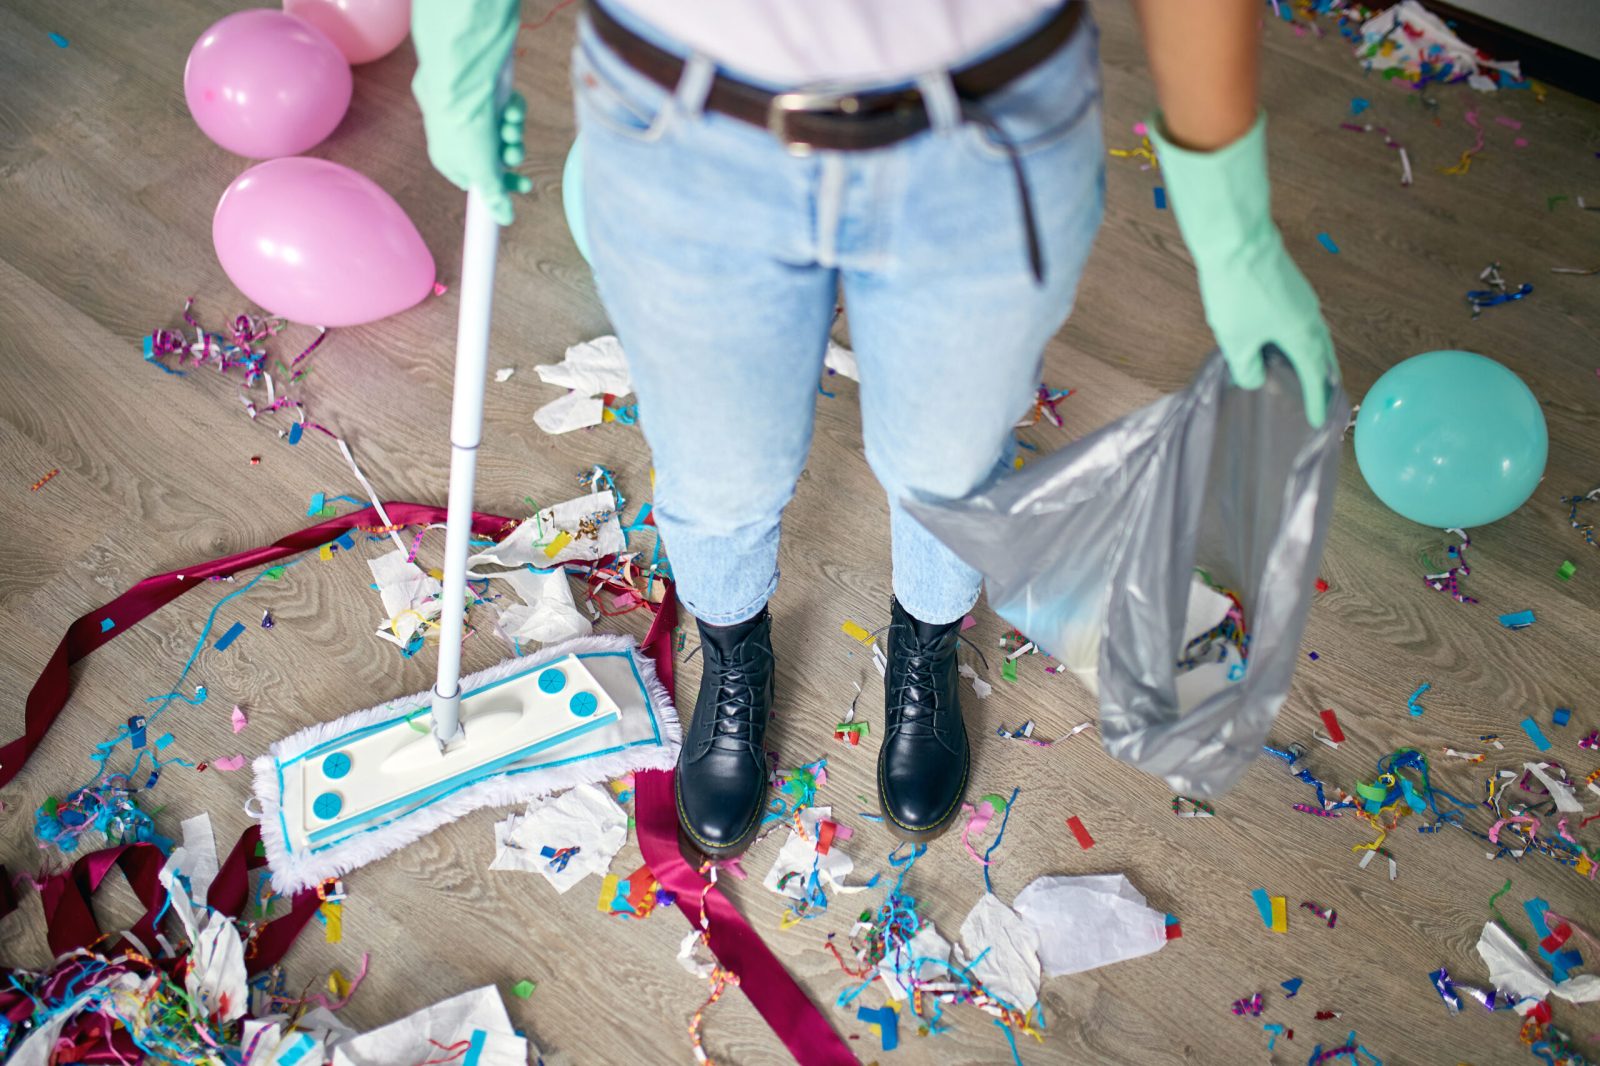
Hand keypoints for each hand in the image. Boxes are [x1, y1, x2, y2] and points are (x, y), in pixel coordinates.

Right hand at [412, 0, 531, 224]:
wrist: (461, 79)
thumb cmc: (463, 127)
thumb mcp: (481, 171)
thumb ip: (495, 196)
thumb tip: (506, 219)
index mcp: (449, 159)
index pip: (478, 180)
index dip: (502, 183)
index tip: (524, 186)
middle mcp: (458, 136)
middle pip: (494, 155)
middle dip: (510, 155)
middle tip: (517, 153)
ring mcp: (471, 113)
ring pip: (503, 131)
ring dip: (512, 133)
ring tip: (510, 128)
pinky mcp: (483, 92)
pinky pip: (507, 107)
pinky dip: (512, 110)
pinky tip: (510, 109)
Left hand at [1151, 113, 1339, 426]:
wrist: (1238, 239)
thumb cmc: (1238, 292)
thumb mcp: (1236, 340)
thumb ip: (1247, 368)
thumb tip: (1254, 380)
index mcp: (1303, 336)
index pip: (1315, 377)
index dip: (1314, 400)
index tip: (1317, 419)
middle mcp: (1311, 318)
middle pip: (1323, 356)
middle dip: (1322, 380)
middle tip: (1321, 399)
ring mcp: (1303, 300)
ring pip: (1314, 337)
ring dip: (1312, 359)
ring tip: (1305, 376)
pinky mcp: (1290, 288)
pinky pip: (1302, 323)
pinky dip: (1300, 340)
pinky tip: (1282, 344)